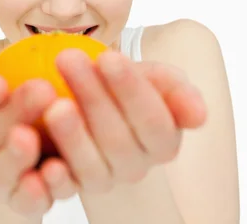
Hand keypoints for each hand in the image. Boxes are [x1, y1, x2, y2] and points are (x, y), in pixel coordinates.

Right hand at [0, 51, 76, 217]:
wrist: (39, 139)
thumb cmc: (10, 104)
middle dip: (12, 115)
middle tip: (41, 89)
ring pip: (2, 174)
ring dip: (18, 156)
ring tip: (34, 136)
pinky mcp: (26, 203)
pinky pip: (30, 203)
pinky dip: (41, 189)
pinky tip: (56, 169)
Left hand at [41, 49, 206, 192]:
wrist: (94, 102)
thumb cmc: (125, 87)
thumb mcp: (155, 80)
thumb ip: (177, 91)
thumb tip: (199, 115)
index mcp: (163, 141)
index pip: (153, 120)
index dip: (131, 89)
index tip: (108, 57)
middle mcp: (136, 166)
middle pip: (117, 138)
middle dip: (93, 96)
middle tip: (68, 59)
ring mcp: (104, 179)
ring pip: (91, 164)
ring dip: (72, 135)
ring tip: (54, 105)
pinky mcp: (72, 187)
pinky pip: (65, 189)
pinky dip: (56, 179)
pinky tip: (47, 162)